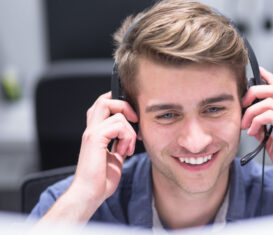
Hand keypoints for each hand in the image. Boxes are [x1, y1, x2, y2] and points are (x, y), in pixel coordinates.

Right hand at [40, 92, 137, 222]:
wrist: (89, 194)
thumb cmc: (100, 180)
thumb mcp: (114, 157)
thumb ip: (120, 143)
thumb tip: (130, 137)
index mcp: (95, 133)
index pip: (103, 105)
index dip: (118, 104)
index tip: (133, 119)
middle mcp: (91, 130)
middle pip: (105, 100)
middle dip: (125, 107)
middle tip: (135, 122)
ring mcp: (92, 133)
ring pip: (116, 113)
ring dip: (129, 132)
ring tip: (126, 149)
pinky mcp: (95, 138)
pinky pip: (118, 125)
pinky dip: (127, 138)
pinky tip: (123, 152)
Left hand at [241, 68, 272, 208]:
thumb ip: (264, 133)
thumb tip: (252, 126)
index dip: (267, 76)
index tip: (255, 71)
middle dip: (254, 91)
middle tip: (243, 104)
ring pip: (269, 100)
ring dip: (251, 110)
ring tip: (245, 125)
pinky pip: (270, 115)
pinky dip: (257, 121)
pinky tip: (252, 132)